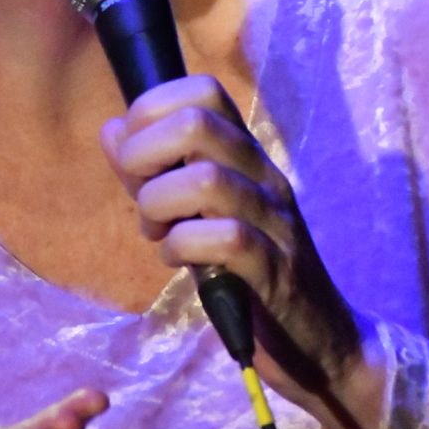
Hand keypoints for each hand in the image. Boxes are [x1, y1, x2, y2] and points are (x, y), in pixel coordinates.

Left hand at [100, 74, 372, 415]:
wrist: (316, 337)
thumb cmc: (246, 269)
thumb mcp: (193, 212)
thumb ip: (152, 171)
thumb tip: (112, 129)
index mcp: (244, 154)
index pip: (203, 90)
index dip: (152, 110)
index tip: (136, 156)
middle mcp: (263, 175)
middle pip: (196, 123)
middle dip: (145, 154)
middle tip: (142, 194)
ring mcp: (274, 220)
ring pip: (206, 180)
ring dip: (159, 204)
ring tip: (158, 229)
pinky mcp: (276, 269)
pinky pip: (226, 240)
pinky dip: (183, 246)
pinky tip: (178, 260)